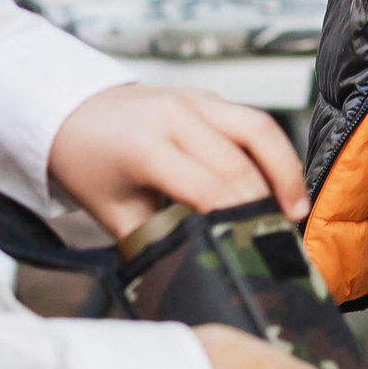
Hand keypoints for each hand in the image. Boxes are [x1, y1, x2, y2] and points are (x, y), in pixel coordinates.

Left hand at [46, 84, 306, 240]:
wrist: (71, 111)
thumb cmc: (90, 162)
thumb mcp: (112, 212)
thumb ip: (152, 240)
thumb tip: (190, 270)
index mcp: (146, 146)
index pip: (208, 188)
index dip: (235, 224)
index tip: (251, 252)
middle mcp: (176, 116)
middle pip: (239, 164)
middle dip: (264, 207)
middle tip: (278, 244)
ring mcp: (196, 100)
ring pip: (259, 129)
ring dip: (285, 170)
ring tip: (296, 211)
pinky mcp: (209, 98)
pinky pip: (253, 121)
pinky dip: (274, 152)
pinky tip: (281, 184)